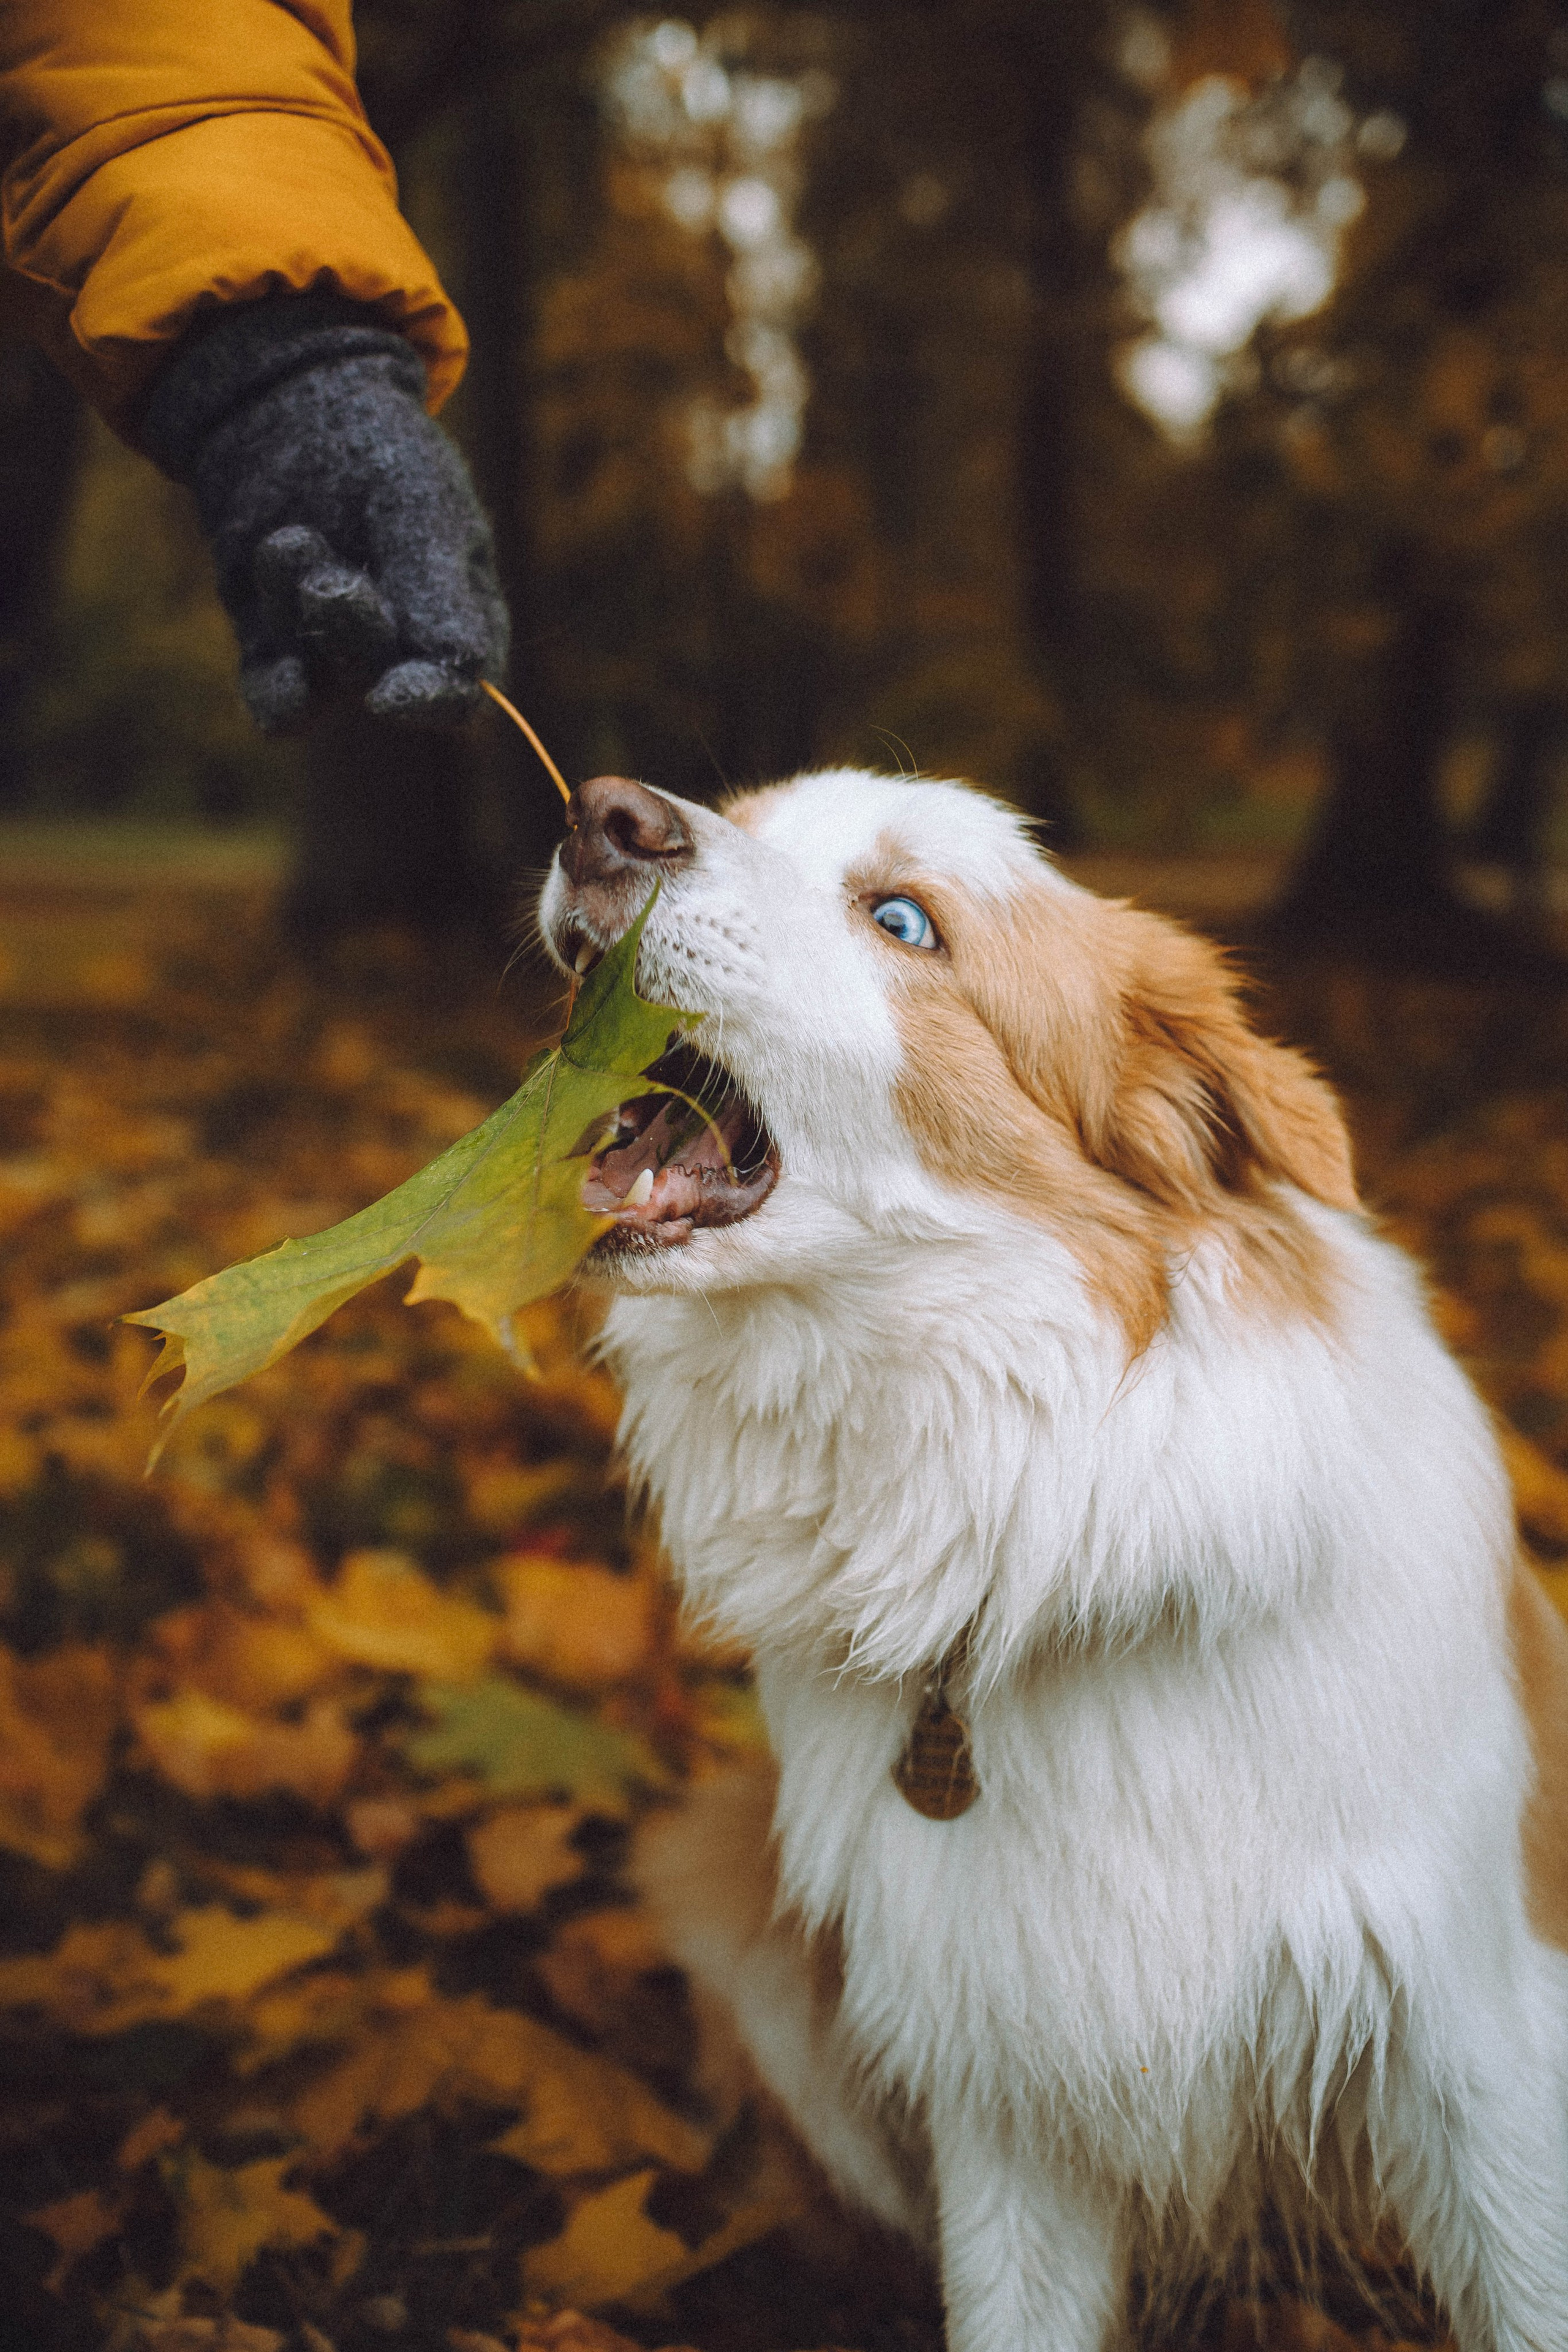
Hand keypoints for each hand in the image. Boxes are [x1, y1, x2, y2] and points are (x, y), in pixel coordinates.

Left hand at [140, 294, 508, 731]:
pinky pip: (276, 702)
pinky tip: (260, 600)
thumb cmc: (377, 447)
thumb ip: (440, 589)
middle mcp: (404, 652)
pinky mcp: (278, 653)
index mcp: (461, 618)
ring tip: (293, 539)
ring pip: (321, 690)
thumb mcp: (420, 502)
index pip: (461, 695)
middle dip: (351, 630)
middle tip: (330, 574)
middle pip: (380, 686)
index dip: (430, 703)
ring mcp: (338, 658)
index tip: (389, 694)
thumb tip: (464, 677)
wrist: (286, 402)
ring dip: (298, 621)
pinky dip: (268, 674)